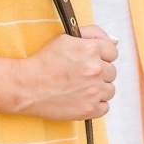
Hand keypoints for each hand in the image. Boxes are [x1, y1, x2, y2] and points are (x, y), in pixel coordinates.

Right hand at [0, 25, 117, 120]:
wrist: (27, 87)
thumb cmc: (44, 61)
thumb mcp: (66, 38)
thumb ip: (93, 34)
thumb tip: (115, 41)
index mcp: (91, 49)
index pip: (113, 52)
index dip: (102, 57)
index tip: (90, 62)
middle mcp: (95, 69)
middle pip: (111, 72)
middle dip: (100, 74)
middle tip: (82, 77)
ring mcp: (93, 91)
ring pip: (110, 90)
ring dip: (99, 90)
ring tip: (82, 89)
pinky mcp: (89, 110)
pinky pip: (105, 108)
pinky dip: (97, 105)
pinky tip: (83, 100)